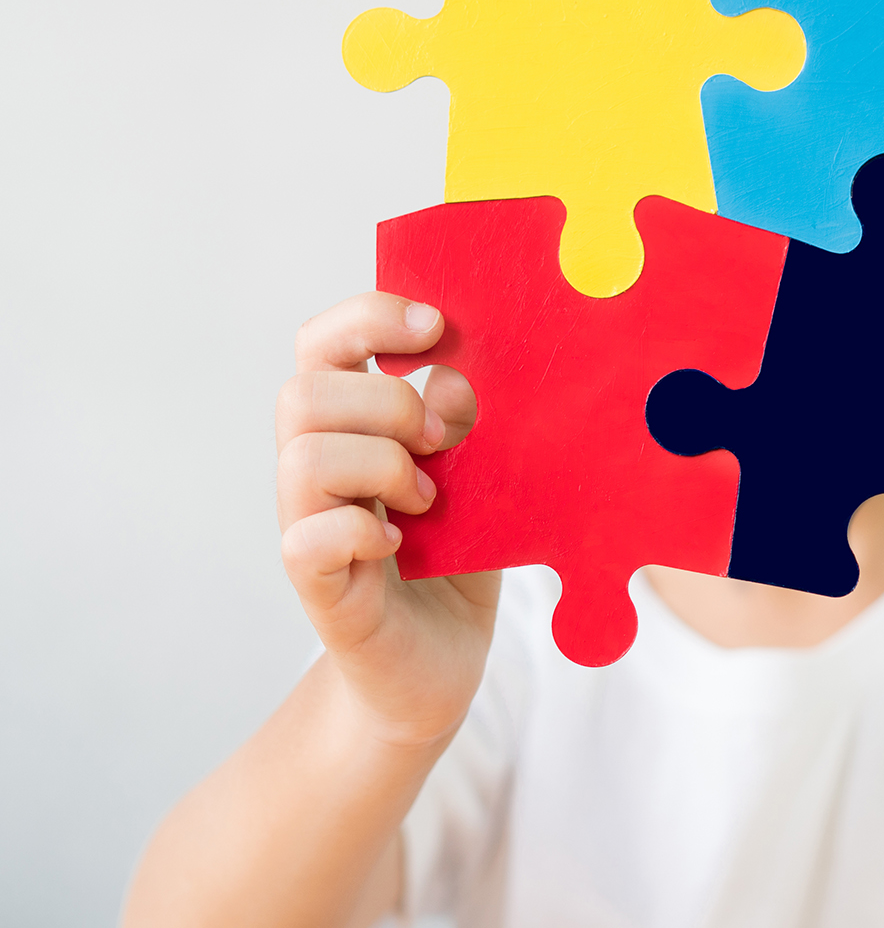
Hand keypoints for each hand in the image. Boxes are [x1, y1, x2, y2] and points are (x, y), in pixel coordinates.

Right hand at [275, 292, 498, 747]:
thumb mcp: (480, 479)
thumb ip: (470, 425)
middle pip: (304, 392)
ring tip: (427, 498)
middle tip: (440, 442)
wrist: (439, 667)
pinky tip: (400, 542)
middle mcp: (316, 470)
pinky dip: (363, 529)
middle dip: (386, 404)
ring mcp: (309, 526)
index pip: (323, 345)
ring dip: (381, 466)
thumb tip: (457, 374)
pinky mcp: (318, 587)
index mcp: (351, 428)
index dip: (368, 318)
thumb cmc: (455, 562)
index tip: (435, 326)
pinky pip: (308, 537)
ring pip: (302, 456)